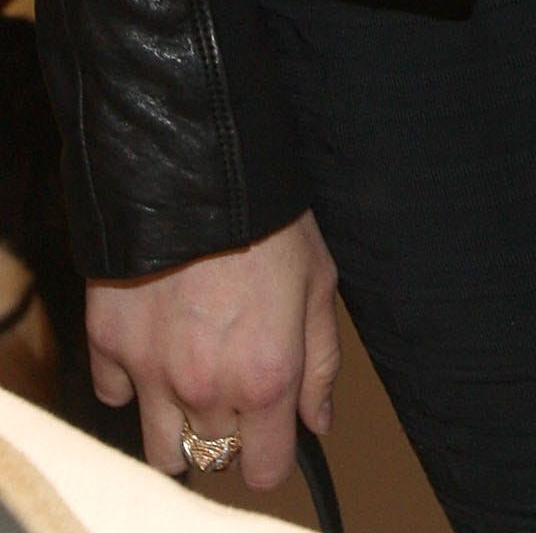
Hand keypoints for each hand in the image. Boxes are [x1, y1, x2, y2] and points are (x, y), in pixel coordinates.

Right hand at [86, 210, 338, 490]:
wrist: (198, 170)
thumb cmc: (271, 221)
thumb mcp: (320, 283)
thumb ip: (321, 362)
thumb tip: (317, 422)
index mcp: (265, 379)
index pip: (264, 471)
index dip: (272, 455)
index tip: (272, 433)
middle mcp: (205, 390)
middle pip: (211, 460)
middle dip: (228, 433)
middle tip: (235, 385)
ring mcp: (150, 373)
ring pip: (159, 450)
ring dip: (178, 427)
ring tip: (193, 380)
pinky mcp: (108, 347)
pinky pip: (116, 396)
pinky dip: (134, 382)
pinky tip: (156, 344)